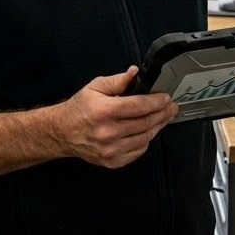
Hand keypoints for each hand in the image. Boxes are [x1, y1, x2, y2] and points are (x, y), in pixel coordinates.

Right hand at [53, 66, 178, 168]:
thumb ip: (118, 80)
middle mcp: (107, 133)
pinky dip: (146, 140)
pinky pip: (138, 151)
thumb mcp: (95, 87)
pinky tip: (148, 131)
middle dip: (162, 113)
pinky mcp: (112, 161)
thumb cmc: (79, 108)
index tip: (165, 97)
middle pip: (145, 122)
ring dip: (157, 126)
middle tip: (171, 107)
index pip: (138, 106)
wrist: (63, 132)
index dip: (156, 101)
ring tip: (163, 118)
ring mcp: (110, 150)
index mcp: (103, 111)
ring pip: (145, 138)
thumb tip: (135, 73)